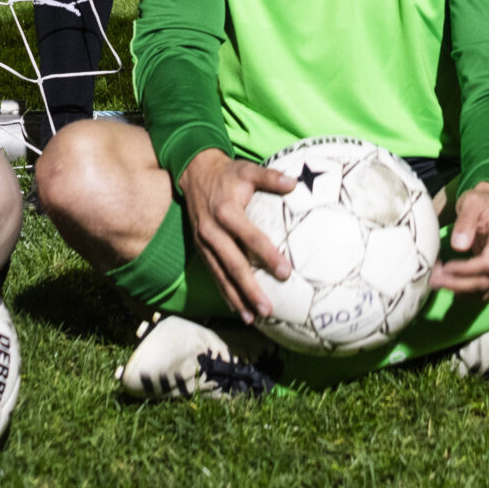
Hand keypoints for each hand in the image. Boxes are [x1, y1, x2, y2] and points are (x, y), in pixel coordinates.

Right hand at [177, 149, 296, 321]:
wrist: (193, 172)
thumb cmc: (227, 173)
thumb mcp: (248, 169)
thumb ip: (271, 177)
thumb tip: (295, 184)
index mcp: (226, 212)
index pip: (250, 238)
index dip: (267, 255)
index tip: (285, 272)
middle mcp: (212, 231)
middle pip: (233, 265)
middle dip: (250, 290)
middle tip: (268, 309)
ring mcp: (204, 243)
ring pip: (221, 276)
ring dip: (237, 298)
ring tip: (254, 318)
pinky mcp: (200, 249)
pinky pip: (214, 274)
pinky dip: (225, 293)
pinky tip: (238, 309)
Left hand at [429, 182, 488, 293]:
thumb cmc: (479, 202)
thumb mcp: (471, 203)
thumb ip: (465, 221)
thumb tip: (459, 246)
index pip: (488, 263)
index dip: (466, 270)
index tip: (446, 267)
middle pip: (487, 279)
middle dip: (460, 283)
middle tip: (435, 280)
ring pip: (486, 288)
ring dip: (461, 290)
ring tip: (438, 283)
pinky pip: (485, 290)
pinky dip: (467, 293)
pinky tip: (450, 287)